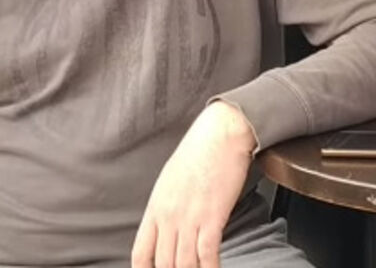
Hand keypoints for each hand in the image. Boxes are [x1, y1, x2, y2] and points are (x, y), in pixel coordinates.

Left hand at [132, 100, 256, 267]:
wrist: (221, 133)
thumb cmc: (200, 151)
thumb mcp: (171, 180)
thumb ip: (167, 206)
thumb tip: (170, 225)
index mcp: (156, 209)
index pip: (141, 253)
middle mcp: (169, 217)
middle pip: (164, 263)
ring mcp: (190, 218)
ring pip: (184, 263)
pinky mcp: (213, 216)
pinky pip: (207, 253)